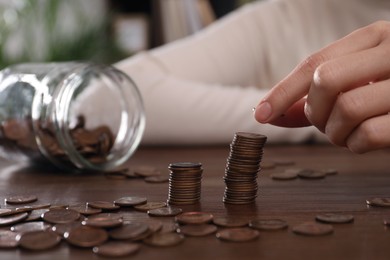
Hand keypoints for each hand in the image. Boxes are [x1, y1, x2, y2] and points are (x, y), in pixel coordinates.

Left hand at [254, 21, 389, 152]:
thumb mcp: (358, 81)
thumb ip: (317, 95)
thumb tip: (270, 114)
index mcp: (376, 37)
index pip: (315, 62)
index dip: (281, 91)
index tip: (260, 115)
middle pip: (325, 80)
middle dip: (314, 111)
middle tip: (325, 123)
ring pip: (347, 108)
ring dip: (335, 133)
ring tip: (347, 132)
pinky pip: (370, 134)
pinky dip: (357, 145)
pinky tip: (366, 140)